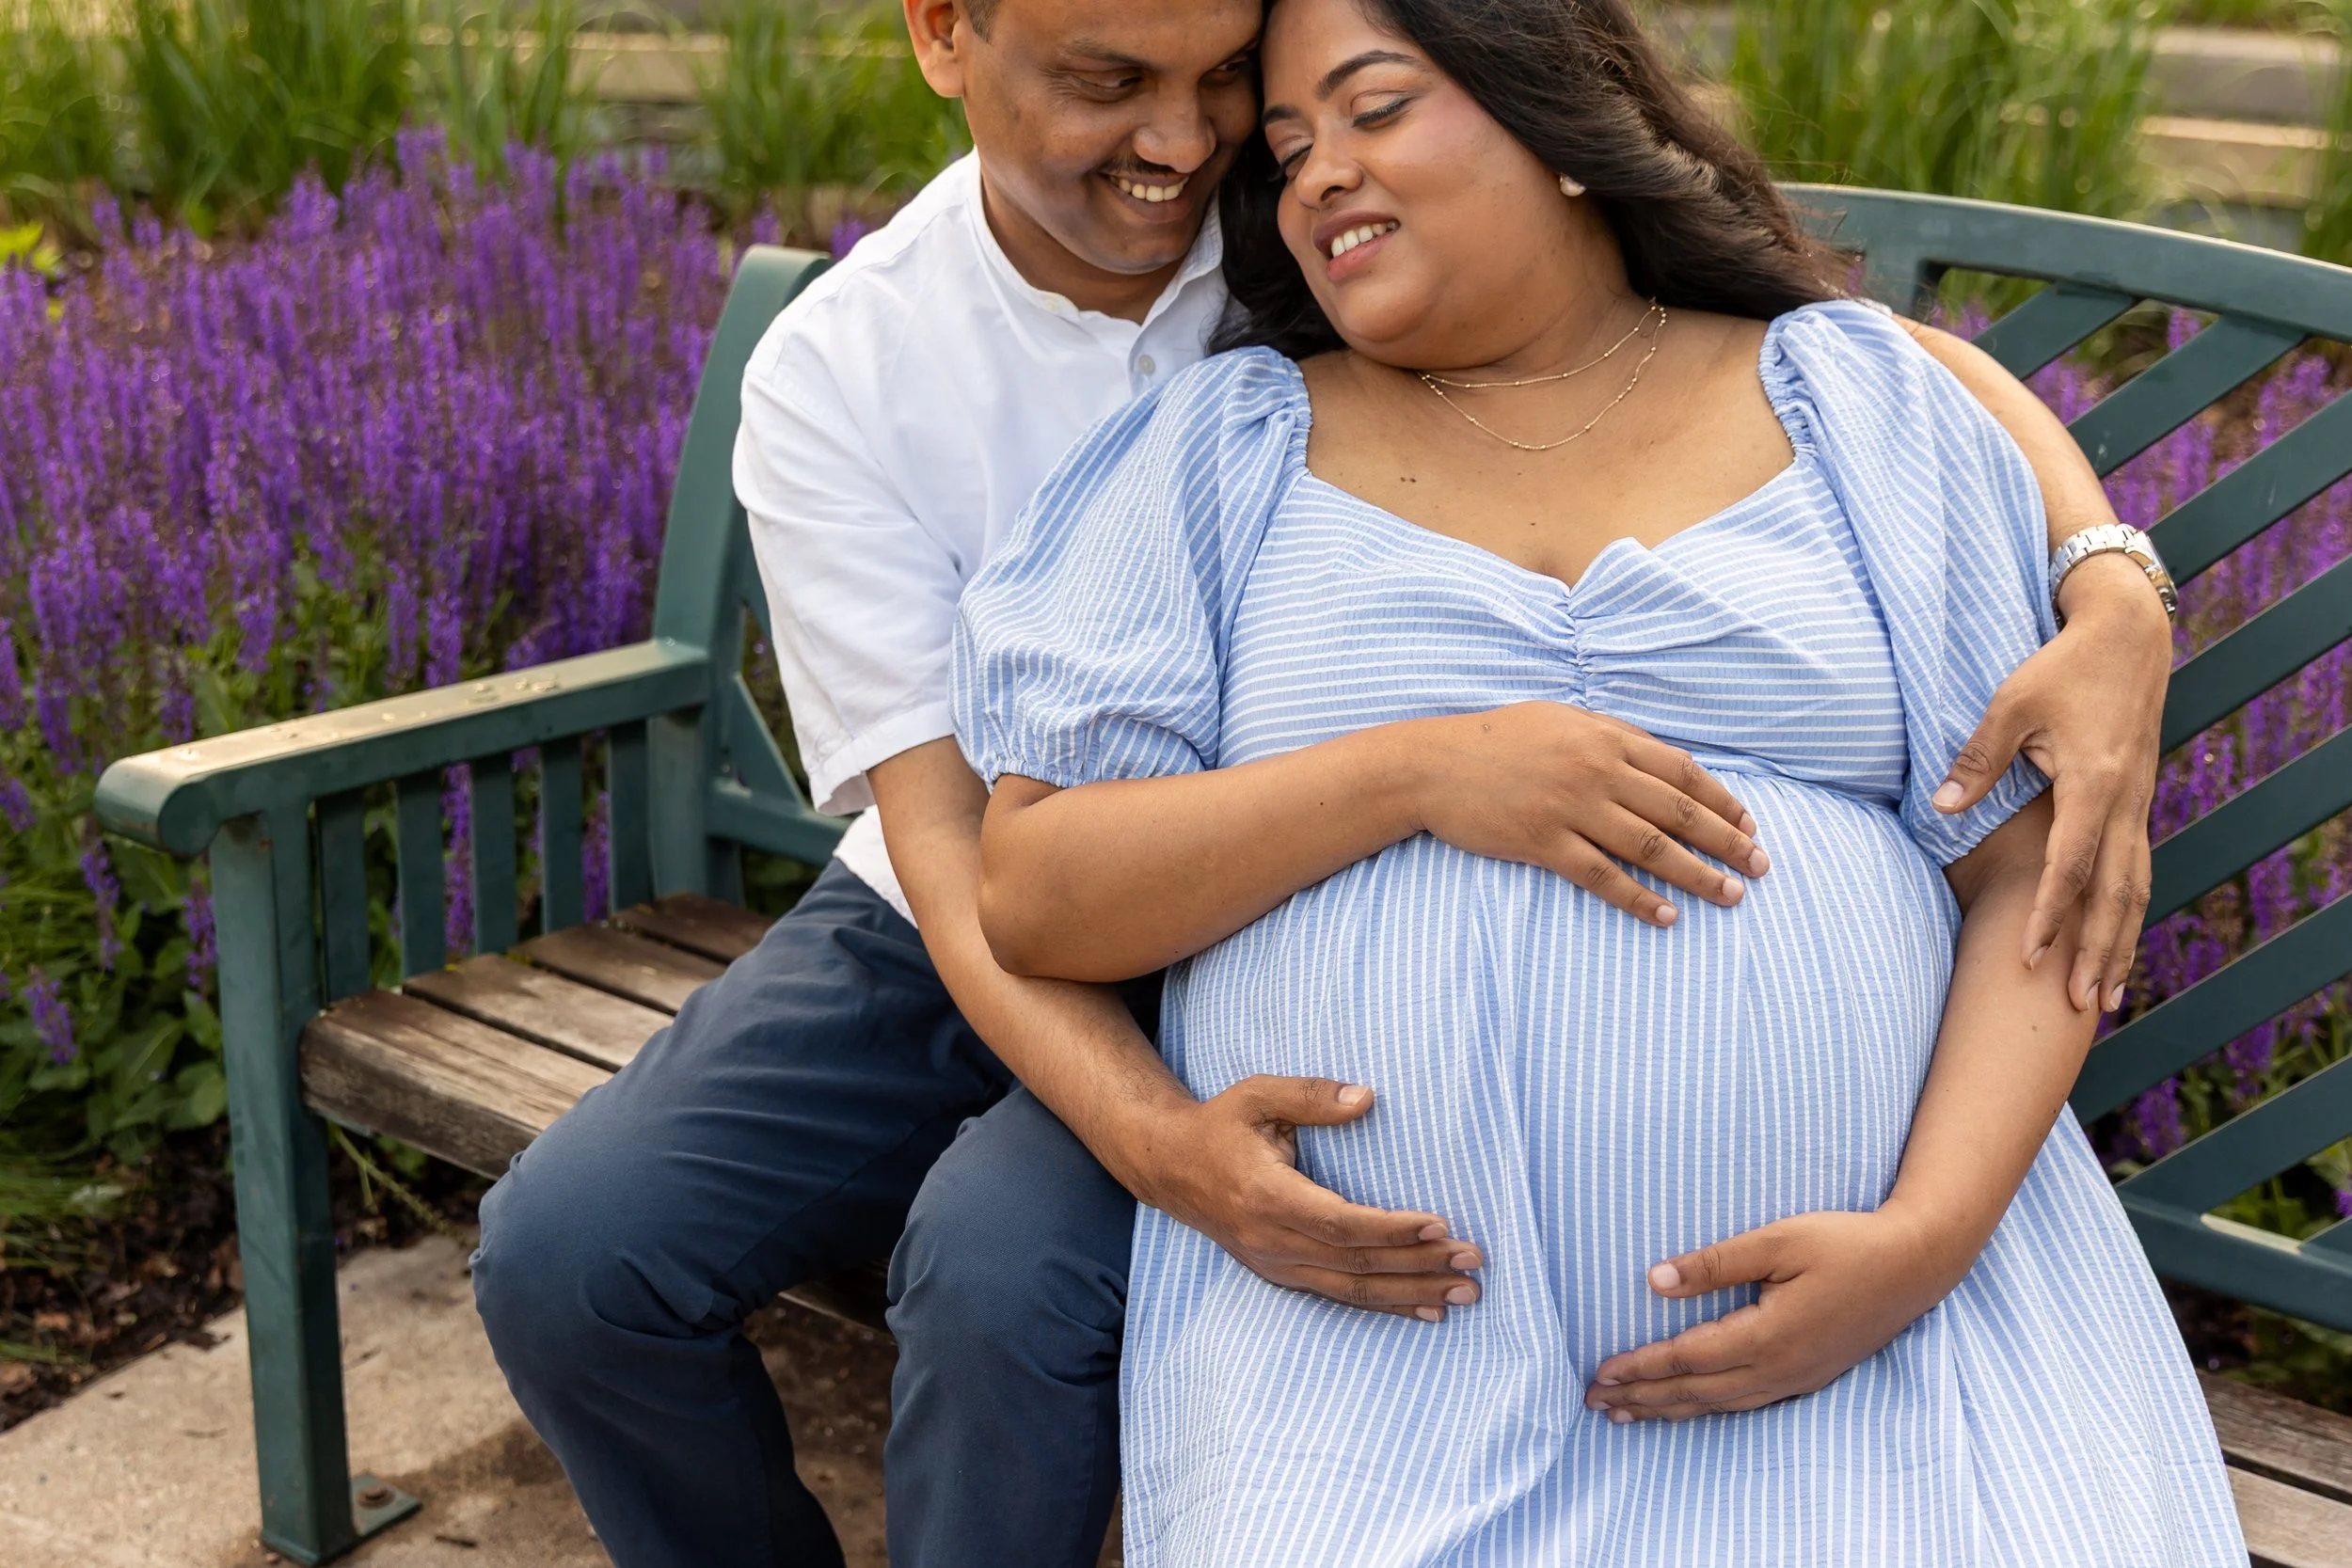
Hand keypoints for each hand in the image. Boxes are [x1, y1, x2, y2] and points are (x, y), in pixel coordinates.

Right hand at [1126, 1075, 1483, 1320]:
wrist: (1170, 1168)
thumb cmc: (1220, 1126)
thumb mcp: (1258, 1095)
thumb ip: (1311, 1095)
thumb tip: (1367, 1098)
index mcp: (1266, 1196)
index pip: (1338, 1223)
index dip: (1391, 1229)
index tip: (1439, 1225)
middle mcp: (1271, 1241)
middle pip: (1356, 1263)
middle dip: (1419, 1265)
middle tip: (1474, 1260)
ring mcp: (1276, 1265)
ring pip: (1354, 1289)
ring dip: (1413, 1293)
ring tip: (1466, 1293)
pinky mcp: (1282, 1275)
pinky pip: (1341, 1297)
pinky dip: (1387, 1306)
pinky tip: (1427, 1310)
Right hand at [1404, 703, 1770, 927]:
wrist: (1432, 765)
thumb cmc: (1498, 740)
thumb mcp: (1562, 720)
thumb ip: (1614, 737)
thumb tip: (1667, 760)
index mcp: (1606, 738)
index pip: (1683, 772)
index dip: (1723, 801)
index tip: (1751, 827)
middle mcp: (1596, 771)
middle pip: (1678, 811)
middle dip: (1727, 841)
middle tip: (1760, 867)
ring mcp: (1570, 808)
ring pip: (1650, 847)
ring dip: (1697, 874)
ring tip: (1730, 895)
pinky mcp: (1543, 843)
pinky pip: (1602, 876)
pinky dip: (1638, 898)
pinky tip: (1667, 916)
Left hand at [1582, 1209, 1959, 1422]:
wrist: (1916, 1265)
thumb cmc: (1845, 1243)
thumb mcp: (1777, 1240)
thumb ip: (1715, 1262)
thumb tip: (1654, 1281)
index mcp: (1766, 1335)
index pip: (1686, 1359)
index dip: (1639, 1367)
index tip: (1599, 1373)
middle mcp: (1779, 1368)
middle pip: (1696, 1393)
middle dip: (1642, 1399)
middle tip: (1594, 1403)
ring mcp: (1796, 1378)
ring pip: (1719, 1405)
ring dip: (1670, 1410)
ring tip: (1627, 1415)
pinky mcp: (1809, 1376)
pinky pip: (1745, 1403)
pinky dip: (1707, 1408)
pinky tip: (1690, 1408)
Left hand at [1930, 553, 2167, 1012]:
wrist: (2129, 636)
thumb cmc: (2063, 666)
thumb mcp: (2012, 703)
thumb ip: (1978, 758)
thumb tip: (1942, 807)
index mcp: (2093, 784)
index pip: (2072, 866)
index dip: (2052, 916)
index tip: (2030, 958)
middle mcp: (2125, 803)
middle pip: (2116, 894)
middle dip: (2101, 952)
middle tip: (2086, 1006)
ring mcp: (2138, 805)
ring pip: (2136, 888)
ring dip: (2122, 943)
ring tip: (2110, 996)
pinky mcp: (2137, 802)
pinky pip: (2137, 869)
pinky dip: (2128, 911)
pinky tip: (2117, 943)